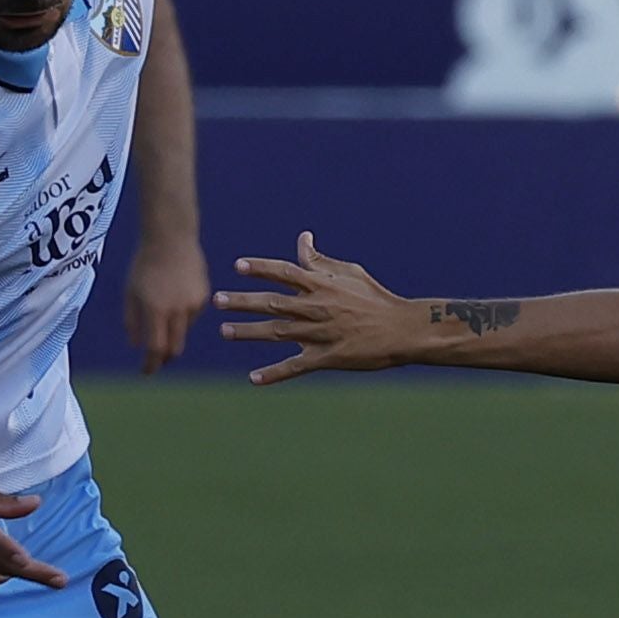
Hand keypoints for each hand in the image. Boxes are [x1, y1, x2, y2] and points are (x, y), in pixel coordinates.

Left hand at [124, 231, 212, 371]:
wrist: (171, 237)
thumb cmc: (144, 264)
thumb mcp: (130, 293)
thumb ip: (132, 321)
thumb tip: (138, 346)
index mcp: (156, 310)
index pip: (156, 349)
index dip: (151, 365)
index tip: (146, 372)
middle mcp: (177, 310)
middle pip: (175, 347)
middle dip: (165, 357)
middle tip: (156, 360)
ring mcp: (193, 304)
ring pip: (183, 331)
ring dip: (172, 332)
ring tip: (161, 311)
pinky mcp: (203, 296)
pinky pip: (192, 316)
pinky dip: (182, 316)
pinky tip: (174, 297)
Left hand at [215, 233, 411, 383]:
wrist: (401, 329)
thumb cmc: (375, 298)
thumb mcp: (350, 272)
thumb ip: (321, 261)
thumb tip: (302, 238)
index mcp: (322, 285)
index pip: (284, 273)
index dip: (260, 268)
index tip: (238, 266)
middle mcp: (317, 307)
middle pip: (272, 302)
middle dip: (242, 301)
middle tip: (217, 300)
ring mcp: (320, 333)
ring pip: (277, 332)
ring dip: (249, 331)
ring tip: (225, 330)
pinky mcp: (327, 358)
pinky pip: (295, 367)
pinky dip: (274, 373)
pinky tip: (254, 378)